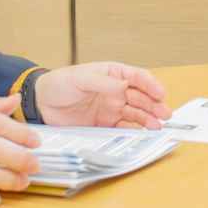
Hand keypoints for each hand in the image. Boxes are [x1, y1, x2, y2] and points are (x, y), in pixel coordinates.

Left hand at [35, 62, 172, 128]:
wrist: (41, 104)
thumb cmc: (59, 84)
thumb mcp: (80, 78)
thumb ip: (103, 82)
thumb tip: (123, 86)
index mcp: (112, 74)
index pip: (137, 77)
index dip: (151, 84)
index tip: (160, 93)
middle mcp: (116, 90)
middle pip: (141, 96)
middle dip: (154, 104)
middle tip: (165, 114)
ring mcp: (112, 107)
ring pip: (136, 112)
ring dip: (149, 118)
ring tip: (158, 125)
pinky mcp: (105, 124)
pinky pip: (124, 126)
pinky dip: (135, 130)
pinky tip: (144, 133)